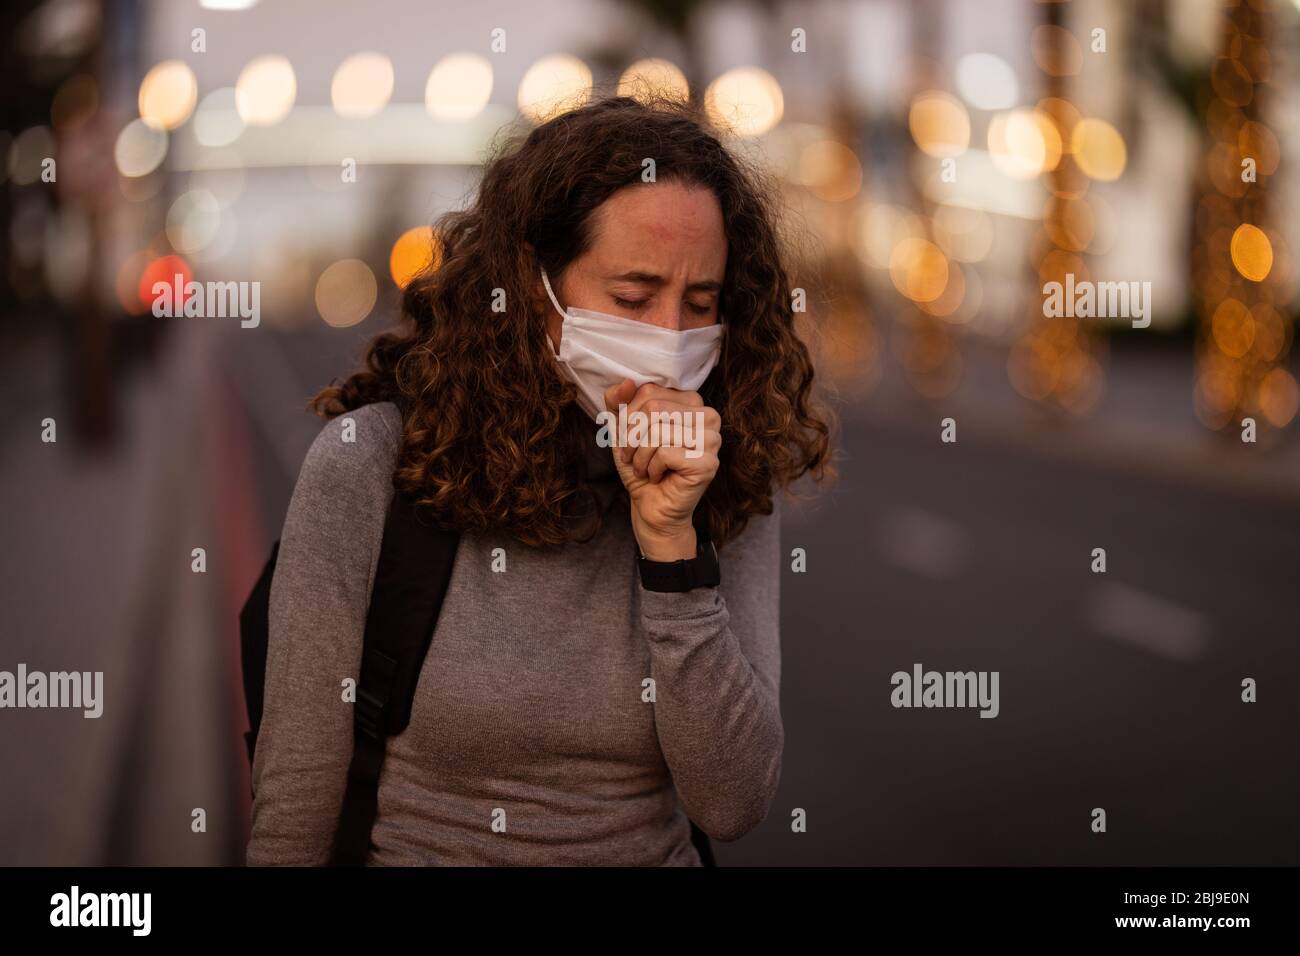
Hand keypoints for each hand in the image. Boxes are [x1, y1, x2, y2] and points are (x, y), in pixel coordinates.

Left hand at [603, 379, 721, 561]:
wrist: (651, 507)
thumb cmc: (641, 465)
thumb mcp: (622, 429)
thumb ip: (617, 402)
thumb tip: (626, 382)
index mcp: (691, 401)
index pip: (648, 391)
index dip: (629, 417)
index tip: (631, 439)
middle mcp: (708, 415)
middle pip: (653, 408)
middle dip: (633, 437)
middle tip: (635, 457)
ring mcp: (712, 439)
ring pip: (658, 429)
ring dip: (640, 455)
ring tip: (645, 468)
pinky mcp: (708, 463)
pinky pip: (665, 452)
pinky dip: (651, 467)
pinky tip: (659, 476)